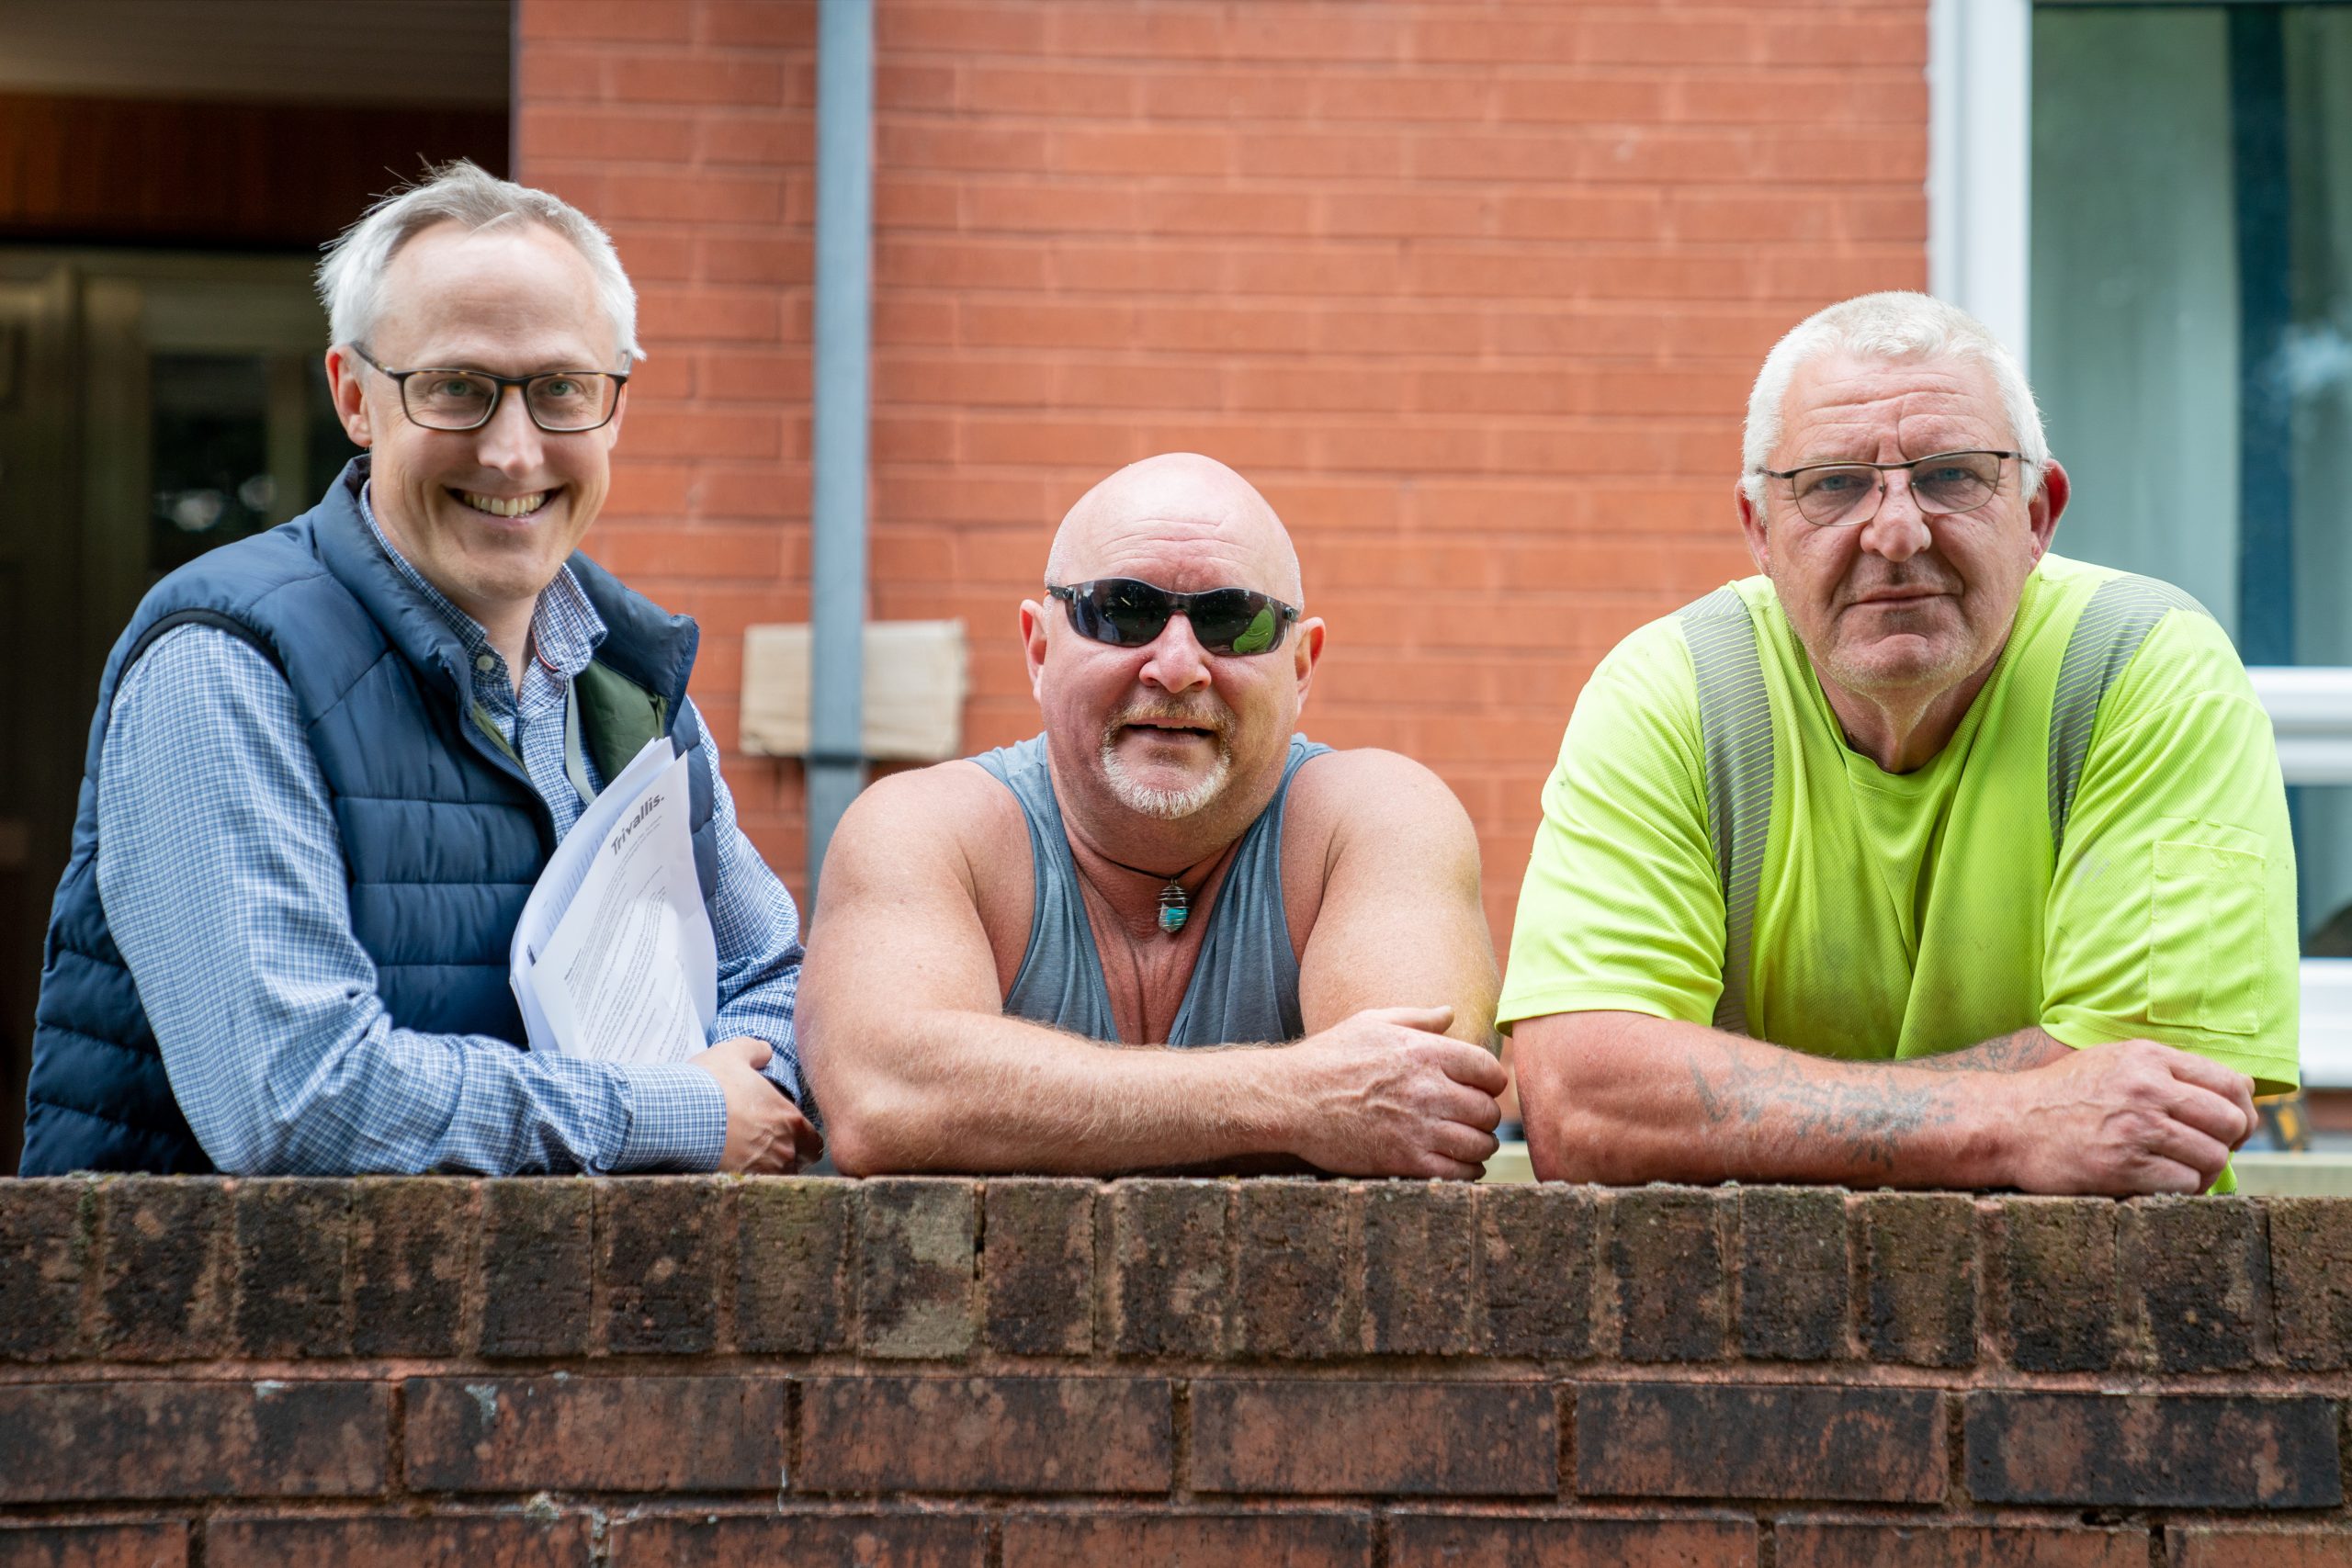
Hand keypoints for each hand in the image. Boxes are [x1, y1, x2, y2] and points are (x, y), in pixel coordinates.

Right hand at [689, 1036, 823, 1173]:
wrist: (678, 1114)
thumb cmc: (709, 1084)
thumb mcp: (734, 1053)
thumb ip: (756, 1050)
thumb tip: (765, 1052)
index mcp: (790, 1120)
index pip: (813, 1142)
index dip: (802, 1140)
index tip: (786, 1136)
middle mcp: (784, 1150)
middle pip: (797, 1164)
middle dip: (787, 1159)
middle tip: (765, 1150)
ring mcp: (763, 1171)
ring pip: (776, 1179)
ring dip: (766, 1172)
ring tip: (744, 1162)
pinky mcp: (739, 1185)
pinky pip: (752, 1189)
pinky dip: (745, 1183)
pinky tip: (729, 1172)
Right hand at [1280, 1005, 1507, 1179]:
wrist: (1290, 1099)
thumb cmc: (1328, 1057)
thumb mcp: (1371, 1023)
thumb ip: (1417, 1018)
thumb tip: (1450, 1013)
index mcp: (1425, 1051)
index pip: (1488, 1070)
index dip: (1491, 1082)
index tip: (1483, 1089)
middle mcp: (1428, 1089)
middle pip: (1488, 1110)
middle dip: (1485, 1116)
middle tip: (1473, 1119)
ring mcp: (1418, 1128)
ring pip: (1479, 1144)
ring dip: (1479, 1145)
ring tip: (1468, 1143)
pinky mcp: (1405, 1161)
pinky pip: (1458, 1173)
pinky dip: (1466, 1172)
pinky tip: (1457, 1166)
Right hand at [1998, 1039, 2257, 1194]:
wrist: (2008, 1122)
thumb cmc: (2063, 1094)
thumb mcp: (2113, 1060)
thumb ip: (2169, 1069)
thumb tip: (2239, 1088)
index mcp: (2148, 1058)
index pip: (2231, 1083)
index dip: (2241, 1109)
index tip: (2228, 1126)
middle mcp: (2147, 1089)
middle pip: (2231, 1122)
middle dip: (2228, 1142)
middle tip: (2206, 1150)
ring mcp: (2136, 1129)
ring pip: (2213, 1157)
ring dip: (2202, 1169)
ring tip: (2177, 1167)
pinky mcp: (2123, 1168)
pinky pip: (2185, 1185)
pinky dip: (2180, 1189)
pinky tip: (2158, 1182)